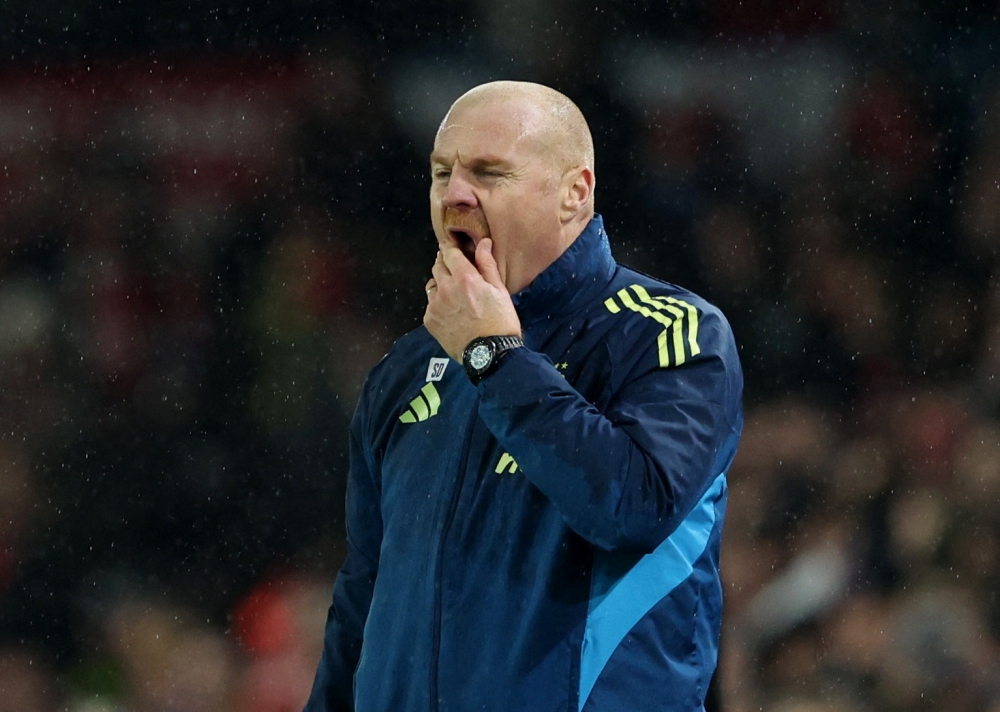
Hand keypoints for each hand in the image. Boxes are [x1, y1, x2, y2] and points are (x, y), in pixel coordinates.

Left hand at [423, 237, 521, 361]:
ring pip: (432, 285)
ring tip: (453, 294)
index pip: (449, 252)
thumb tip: (484, 242)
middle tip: (455, 270)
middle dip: (445, 264)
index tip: (451, 246)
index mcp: (464, 277)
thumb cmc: (500, 321)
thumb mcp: (499, 290)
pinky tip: (451, 312)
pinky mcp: (429, 320)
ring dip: (440, 284)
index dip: (449, 247)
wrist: (489, 354)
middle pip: (437, 266)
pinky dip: (438, 304)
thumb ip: (487, 264)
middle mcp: (445, 288)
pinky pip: (430, 305)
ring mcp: (435, 305)